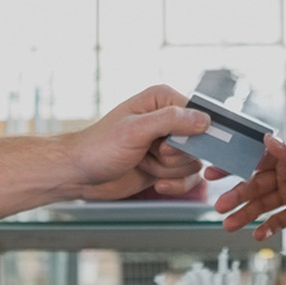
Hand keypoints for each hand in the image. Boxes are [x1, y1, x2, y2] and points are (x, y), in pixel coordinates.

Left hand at [62, 85, 209, 200]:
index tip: (164, 145)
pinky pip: (190, 178)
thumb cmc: (99, 147)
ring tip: (143, 163)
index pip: (199, 114)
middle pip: (198, 142)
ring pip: (193, 162)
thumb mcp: (135, 130)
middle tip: (150, 153)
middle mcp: (170, 120)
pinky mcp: (168, 166)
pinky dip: (175, 185)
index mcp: (163, 99)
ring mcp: (169, 144)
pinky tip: (156, 183)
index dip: (188, 135)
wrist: (81, 174)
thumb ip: (171, 121)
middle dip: (173, 156)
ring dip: (168, 170)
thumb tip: (204, 120)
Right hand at [211, 138, 285, 240]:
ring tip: (229, 225)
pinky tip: (255, 234)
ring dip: (247, 214)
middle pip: (258, 184)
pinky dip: (267, 227)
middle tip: (219, 206)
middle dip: (238, 195)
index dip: (236, 165)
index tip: (216, 172)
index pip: (259, 159)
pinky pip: (280, 220)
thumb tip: (268, 139)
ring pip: (265, 204)